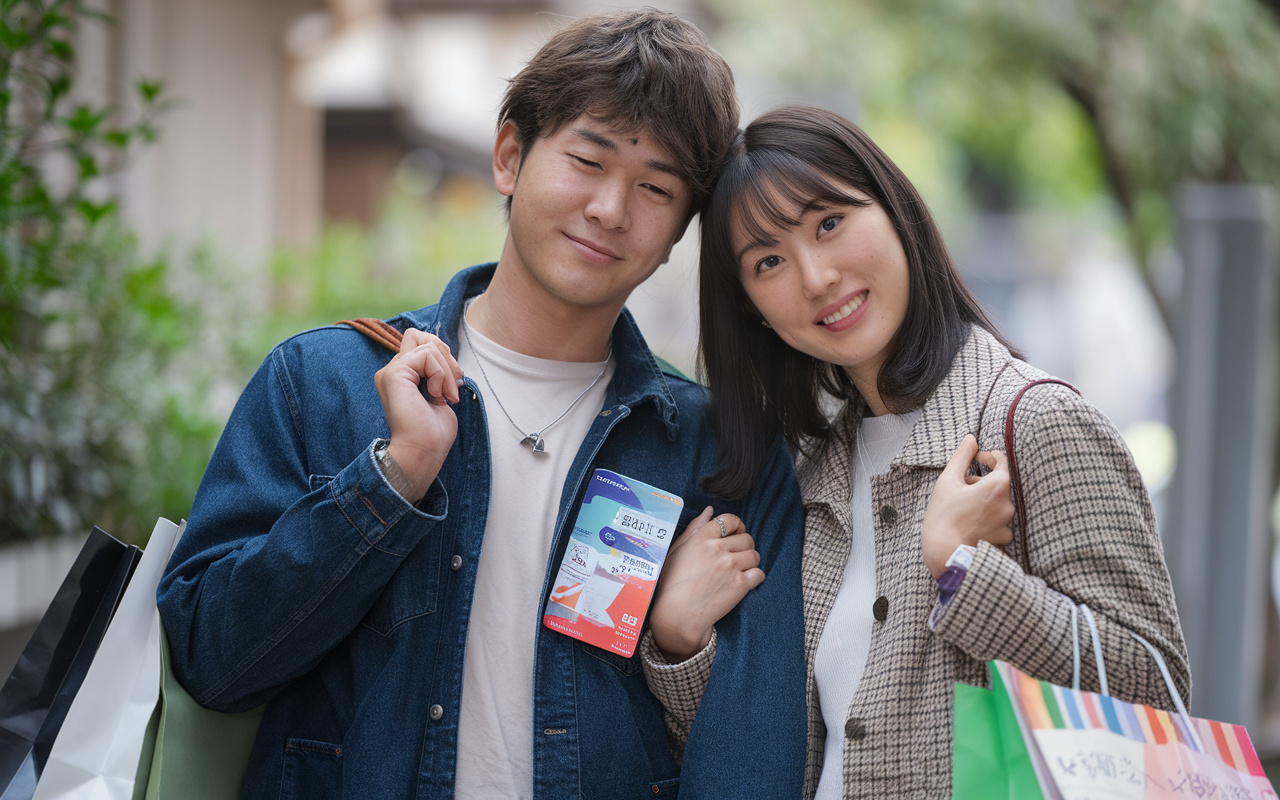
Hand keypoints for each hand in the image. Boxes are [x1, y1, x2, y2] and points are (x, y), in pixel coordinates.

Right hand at [373, 329, 463, 501]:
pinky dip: (441, 374)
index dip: (442, 355)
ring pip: (428, 345)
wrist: (422, 453)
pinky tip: (438, 395)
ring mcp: (391, 371)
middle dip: (445, 354)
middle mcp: (392, 371)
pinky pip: (427, 355)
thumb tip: (446, 355)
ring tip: (446, 396)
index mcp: (402, 376)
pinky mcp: (395, 374)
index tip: (454, 382)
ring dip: (447, 370)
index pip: (421, 343)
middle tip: (454, 383)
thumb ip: (438, 373)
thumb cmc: (432, 434)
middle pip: (419, 336)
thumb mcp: (440, 395)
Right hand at [647, 507, 765, 661]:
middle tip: (736, 558)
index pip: (730, 520)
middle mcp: (718, 548)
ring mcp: (731, 566)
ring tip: (738, 572)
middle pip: (747, 538)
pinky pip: (759, 573)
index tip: (735, 535)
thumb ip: (695, 528)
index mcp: (702, 537)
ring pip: (755, 555)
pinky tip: (743, 584)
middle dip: (744, 547)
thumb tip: (709, 511)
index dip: (736, 526)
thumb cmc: (671, 584)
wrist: (677, 615)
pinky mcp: (741, 584)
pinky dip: (754, 578)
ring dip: (750, 563)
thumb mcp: (676, 550)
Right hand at [921, 434, 1014, 577]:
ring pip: (995, 504)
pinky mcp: (1004, 541)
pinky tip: (967, 527)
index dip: (986, 456)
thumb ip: (962, 457)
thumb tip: (971, 439)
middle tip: (957, 492)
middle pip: (997, 484)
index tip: (974, 460)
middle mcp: (1008, 504)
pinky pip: (996, 523)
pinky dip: (984, 521)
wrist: (946, 558)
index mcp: (998, 486)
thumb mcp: (948, 481)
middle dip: (979, 483)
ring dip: (981, 502)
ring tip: (959, 512)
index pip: (1001, 460)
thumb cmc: (944, 518)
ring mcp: (1007, 525)